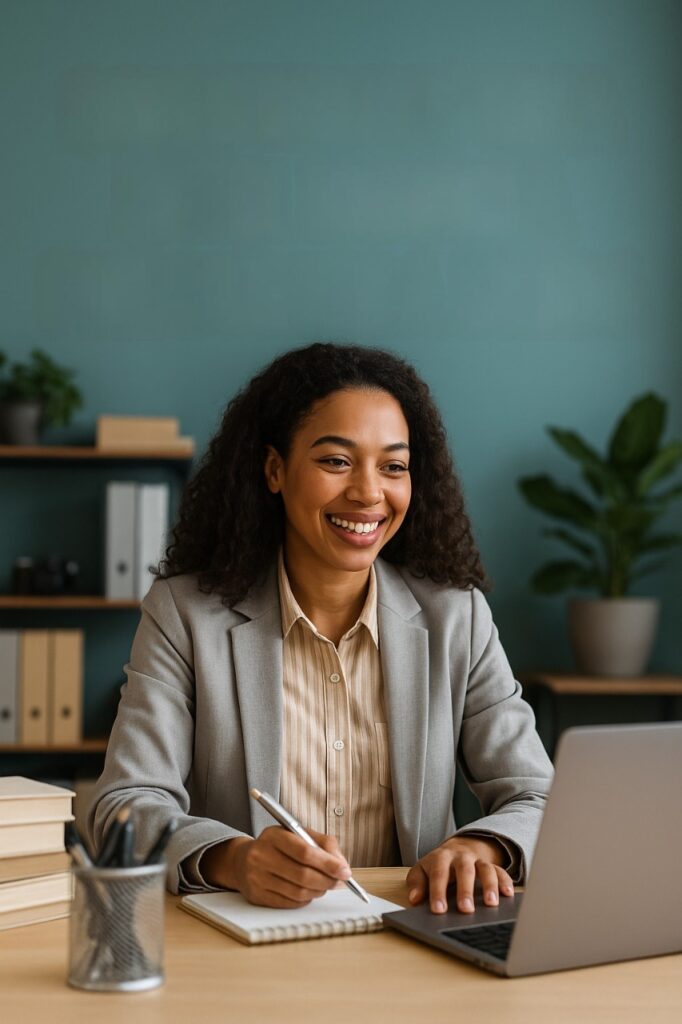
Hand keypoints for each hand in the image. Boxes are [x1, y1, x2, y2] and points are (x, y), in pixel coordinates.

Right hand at [201, 826, 351, 907]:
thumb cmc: (277, 846)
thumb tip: (342, 865)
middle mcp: (261, 856)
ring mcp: (257, 878)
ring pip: (298, 892)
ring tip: (324, 885)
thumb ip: (323, 844)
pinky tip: (308, 891)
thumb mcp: (297, 834)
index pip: (305, 852)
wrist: (242, 860)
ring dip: (318, 891)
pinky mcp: (257, 896)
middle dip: (327, 880)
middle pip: (303, 875)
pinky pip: (289, 903)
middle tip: (339, 881)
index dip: (328, 863)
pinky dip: (305, 899)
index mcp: (273, 835)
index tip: (345, 871)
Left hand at [406, 835, 514, 914]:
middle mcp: (461, 857)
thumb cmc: (437, 866)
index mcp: (441, 858)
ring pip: (486, 869)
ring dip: (490, 886)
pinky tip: (508, 894)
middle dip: (465, 890)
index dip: (438, 892)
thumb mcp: (422, 870)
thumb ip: (417, 883)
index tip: (439, 910)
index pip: (439, 874)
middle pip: (464, 870)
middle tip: (466, 910)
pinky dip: (505, 882)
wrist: (458, 848)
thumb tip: (414, 899)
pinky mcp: (492, 865)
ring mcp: (478, 860)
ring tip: (491, 904)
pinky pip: (501, 871)